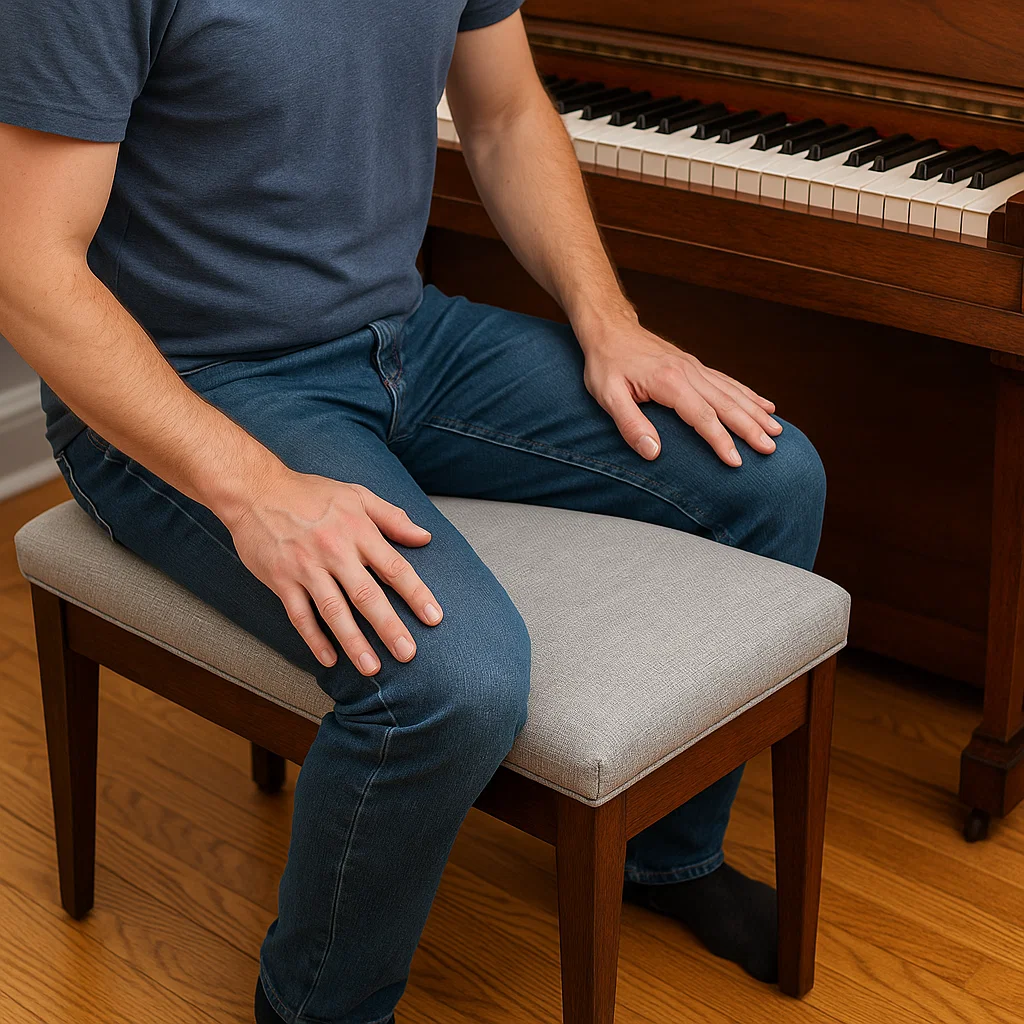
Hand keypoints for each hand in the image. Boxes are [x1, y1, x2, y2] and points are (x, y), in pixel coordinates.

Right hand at [226, 469, 441, 672]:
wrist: (255, 490)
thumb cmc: (310, 493)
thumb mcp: (357, 496)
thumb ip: (392, 518)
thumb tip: (424, 537)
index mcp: (358, 530)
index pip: (394, 567)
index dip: (415, 594)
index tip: (433, 617)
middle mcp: (334, 550)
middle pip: (366, 595)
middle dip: (389, 627)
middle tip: (407, 654)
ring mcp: (306, 567)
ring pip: (333, 611)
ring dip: (354, 642)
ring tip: (372, 668)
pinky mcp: (281, 580)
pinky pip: (300, 615)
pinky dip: (314, 638)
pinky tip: (329, 658)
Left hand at [581, 323, 782, 466]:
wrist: (609, 328)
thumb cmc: (605, 363)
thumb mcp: (607, 396)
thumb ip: (630, 424)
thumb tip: (653, 453)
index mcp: (668, 381)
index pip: (701, 416)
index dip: (720, 440)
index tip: (736, 461)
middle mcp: (688, 372)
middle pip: (726, 404)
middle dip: (751, 428)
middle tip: (771, 450)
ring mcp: (694, 367)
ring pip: (732, 392)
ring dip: (756, 413)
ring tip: (777, 432)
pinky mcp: (695, 365)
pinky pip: (727, 381)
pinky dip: (749, 394)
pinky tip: (766, 405)